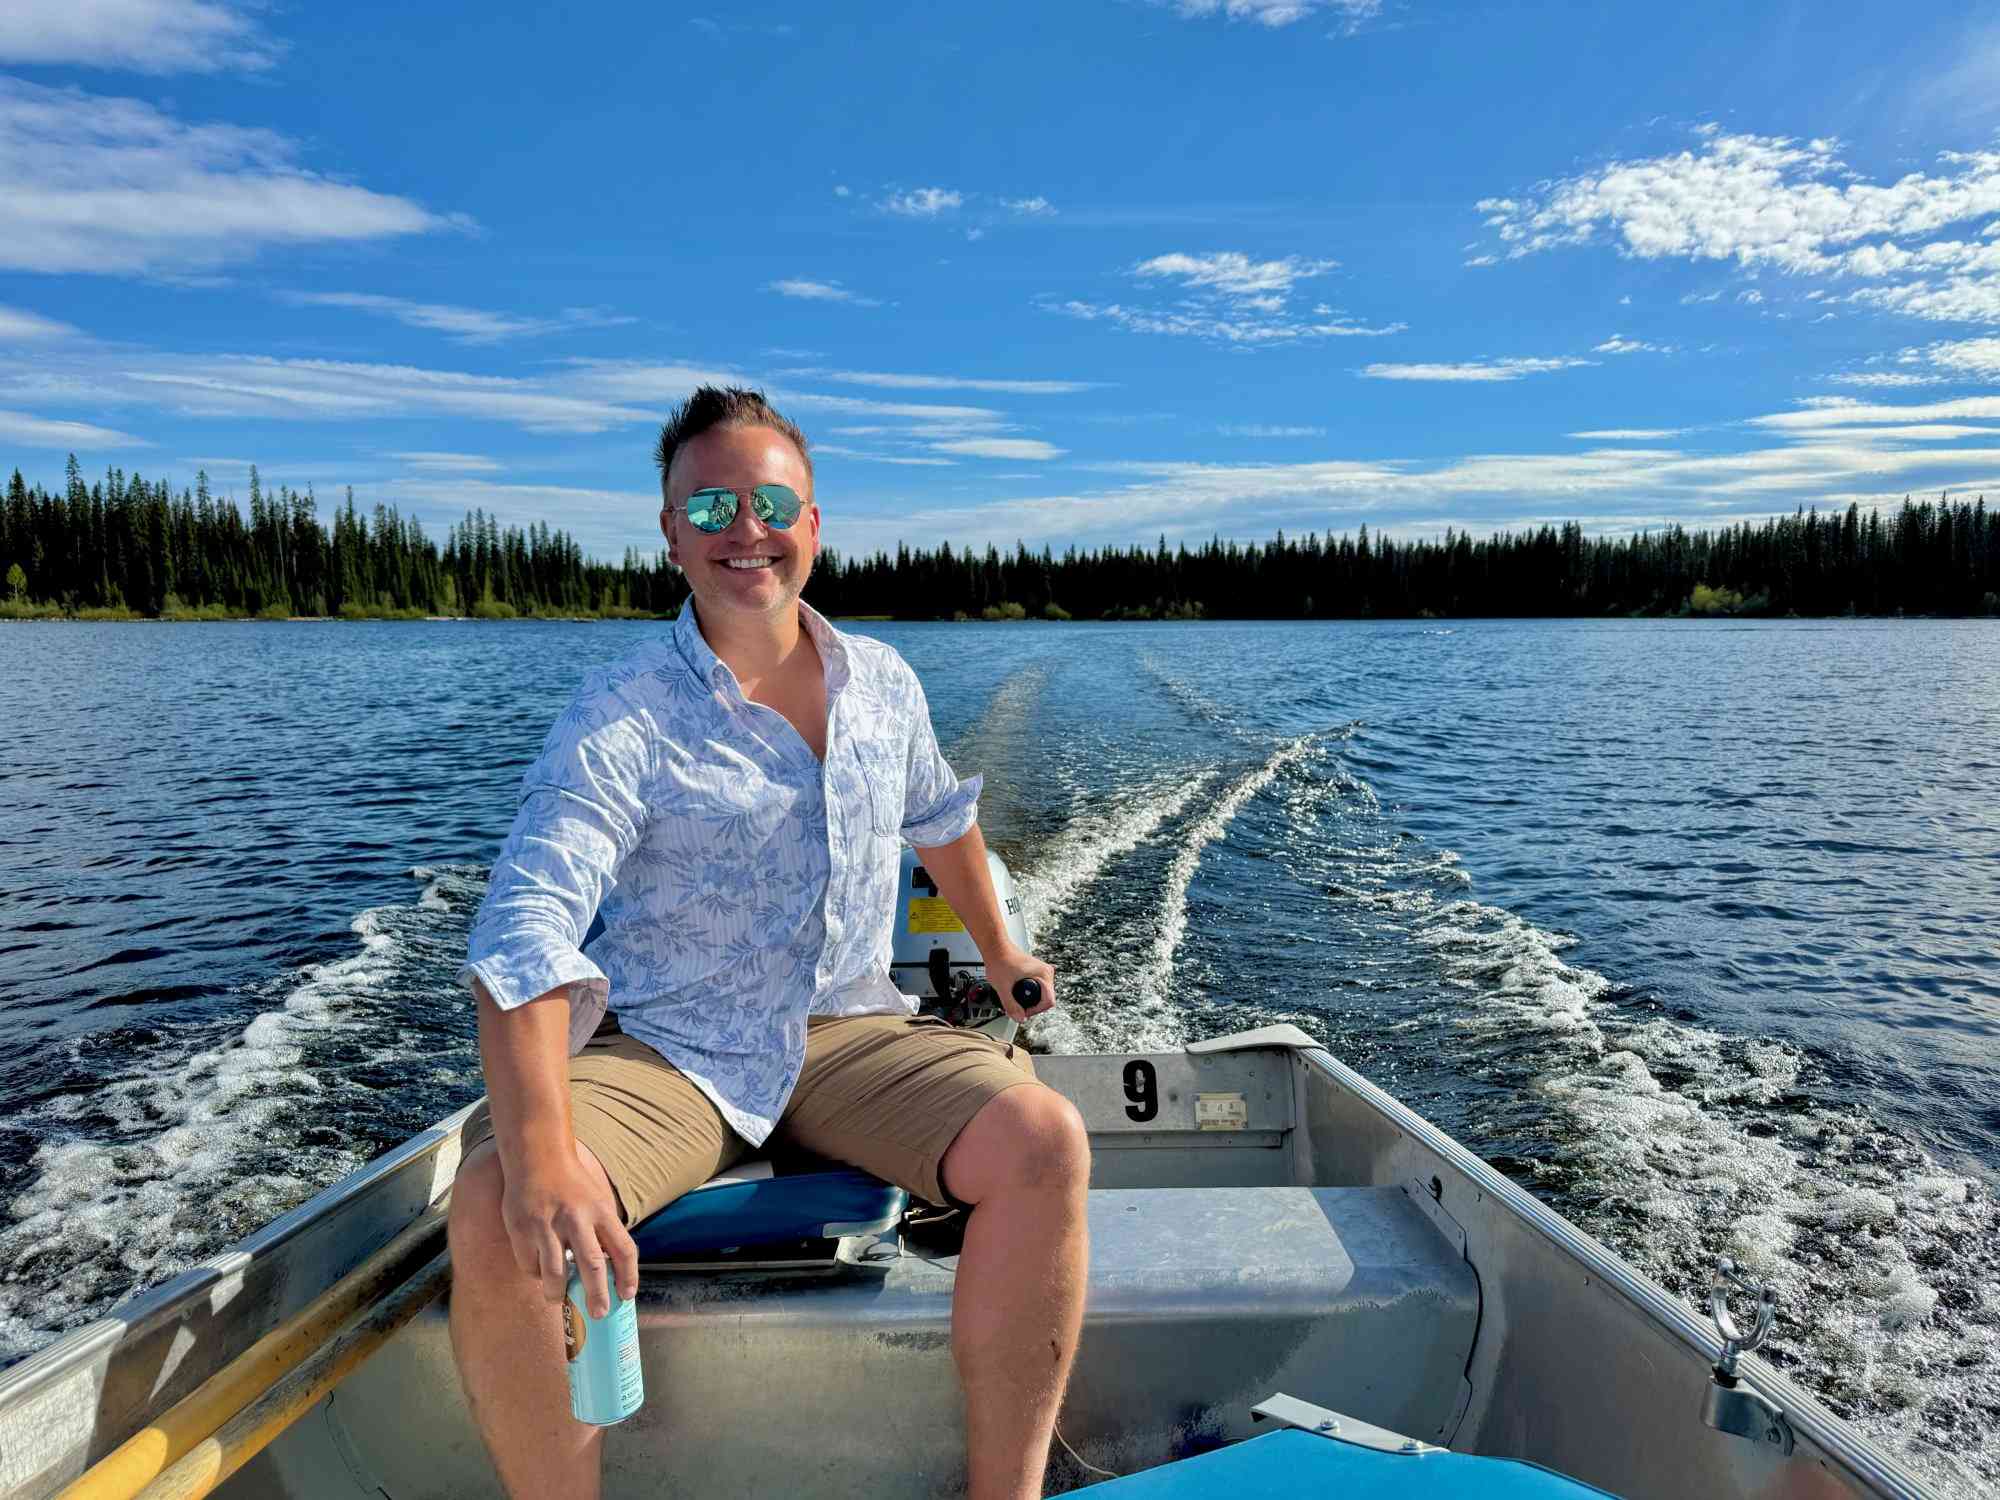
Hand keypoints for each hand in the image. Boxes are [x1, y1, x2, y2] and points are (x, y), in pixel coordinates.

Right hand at [499, 1151, 638, 1318]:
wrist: (537, 1158)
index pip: (624, 1249)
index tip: (627, 1295)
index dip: (629, 1276)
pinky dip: (536, 1274)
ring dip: (557, 1293)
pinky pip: (531, 1265)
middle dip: (597, 1295)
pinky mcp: (523, 1230)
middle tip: (597, 1313)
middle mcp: (577, 1218)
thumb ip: (604, 1232)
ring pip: (555, 1274)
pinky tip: (539, 1269)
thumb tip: (613, 1272)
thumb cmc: (572, 1184)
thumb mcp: (597, 1201)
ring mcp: (548, 1225)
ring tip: (558, 1298)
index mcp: (601, 1211)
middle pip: (592, 1266)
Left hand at [985, 946, 1056, 1023]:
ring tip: (1015, 999)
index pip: (1048, 1002)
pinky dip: (1028, 993)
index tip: (1022, 1012)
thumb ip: (1011, 1005)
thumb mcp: (1003, 987)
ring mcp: (1042, 971)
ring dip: (1029, 1000)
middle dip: (1032, 1006)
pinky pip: (1037, 987)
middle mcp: (1046, 972)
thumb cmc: (1000, 960)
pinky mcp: (1036, 971)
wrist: (995, 946)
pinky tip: (1016, 992)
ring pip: (1041, 994)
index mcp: (1043, 974)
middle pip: (1046, 999)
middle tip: (1017, 1008)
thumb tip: (1019, 1019)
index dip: (1035, 1011)